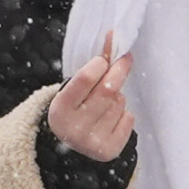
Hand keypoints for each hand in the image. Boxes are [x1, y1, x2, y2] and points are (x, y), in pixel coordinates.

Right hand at [47, 31, 135, 160]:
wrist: (69, 149)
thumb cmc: (74, 110)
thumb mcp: (72, 91)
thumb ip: (90, 68)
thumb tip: (113, 37)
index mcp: (60, 110)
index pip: (86, 79)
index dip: (100, 64)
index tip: (104, 58)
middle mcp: (74, 129)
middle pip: (108, 90)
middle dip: (119, 70)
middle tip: (126, 58)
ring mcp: (93, 142)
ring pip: (119, 103)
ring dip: (118, 96)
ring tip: (105, 102)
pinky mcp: (110, 150)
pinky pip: (128, 118)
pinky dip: (124, 113)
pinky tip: (111, 118)